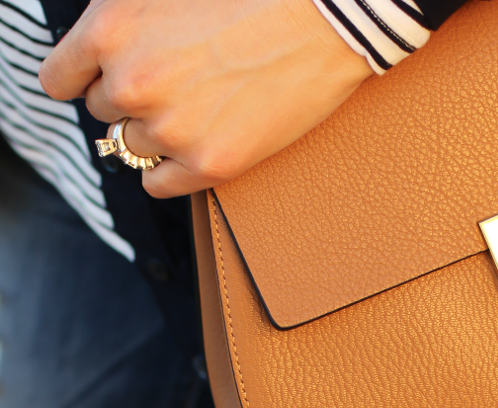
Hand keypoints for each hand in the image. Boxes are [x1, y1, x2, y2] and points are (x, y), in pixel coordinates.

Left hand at [39, 0, 372, 197]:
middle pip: (103, 112)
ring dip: (156, 132)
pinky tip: (197, 140)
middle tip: (176, 79)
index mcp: (111, 30)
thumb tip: (100, 58)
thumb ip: (122, 24)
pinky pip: (159, 184)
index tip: (101, 79)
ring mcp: (171, 129)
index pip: (59, 80)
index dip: (81, 78)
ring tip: (198, 104)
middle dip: (130, 98)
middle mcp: (132, 83)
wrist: (322, 16)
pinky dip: (170, 169)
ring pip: (133, 147)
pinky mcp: (209, 164)